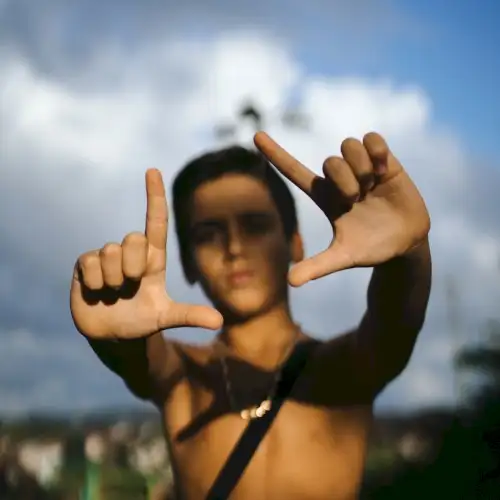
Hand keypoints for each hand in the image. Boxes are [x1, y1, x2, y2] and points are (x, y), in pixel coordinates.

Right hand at [70, 169, 222, 339]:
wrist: (113, 336)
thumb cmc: (143, 320)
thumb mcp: (166, 317)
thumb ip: (190, 316)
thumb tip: (219, 322)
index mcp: (153, 258)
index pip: (156, 221)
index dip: (155, 195)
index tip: (153, 170)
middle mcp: (131, 252)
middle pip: (133, 238)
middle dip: (132, 268)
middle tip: (130, 286)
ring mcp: (107, 256)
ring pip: (110, 252)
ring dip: (113, 280)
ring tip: (114, 293)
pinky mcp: (85, 264)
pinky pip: (89, 263)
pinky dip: (95, 283)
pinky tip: (97, 292)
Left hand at [254, 132, 429, 286]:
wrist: (405, 243)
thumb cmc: (370, 250)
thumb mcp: (343, 258)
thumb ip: (317, 267)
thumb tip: (290, 283)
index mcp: (324, 197)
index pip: (294, 171)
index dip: (275, 154)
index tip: (256, 136)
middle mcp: (339, 179)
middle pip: (329, 161)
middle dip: (344, 180)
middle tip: (356, 199)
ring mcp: (361, 168)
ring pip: (348, 145)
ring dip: (361, 167)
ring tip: (373, 185)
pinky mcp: (384, 161)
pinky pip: (372, 138)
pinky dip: (377, 151)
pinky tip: (384, 171)